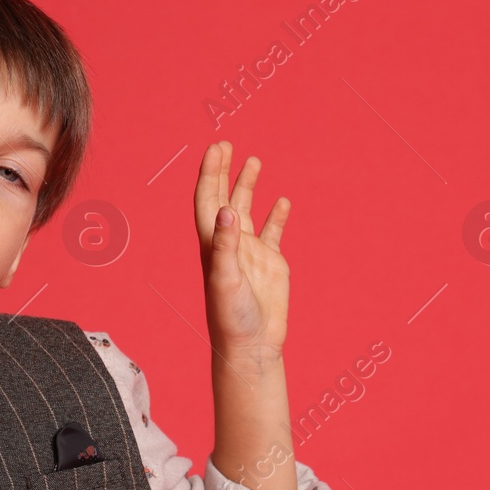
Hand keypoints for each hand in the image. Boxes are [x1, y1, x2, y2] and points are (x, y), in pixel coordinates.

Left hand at [193, 141, 290, 357]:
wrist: (251, 346)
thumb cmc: (231, 318)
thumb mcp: (225, 280)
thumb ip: (225, 246)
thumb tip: (227, 210)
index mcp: (212, 245)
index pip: (207, 200)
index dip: (209, 173)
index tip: (216, 148)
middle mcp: (229, 244)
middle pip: (223, 198)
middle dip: (223, 171)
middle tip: (226, 144)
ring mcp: (250, 252)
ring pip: (247, 210)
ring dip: (248, 186)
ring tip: (254, 160)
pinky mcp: (271, 263)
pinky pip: (273, 232)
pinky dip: (276, 215)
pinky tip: (282, 201)